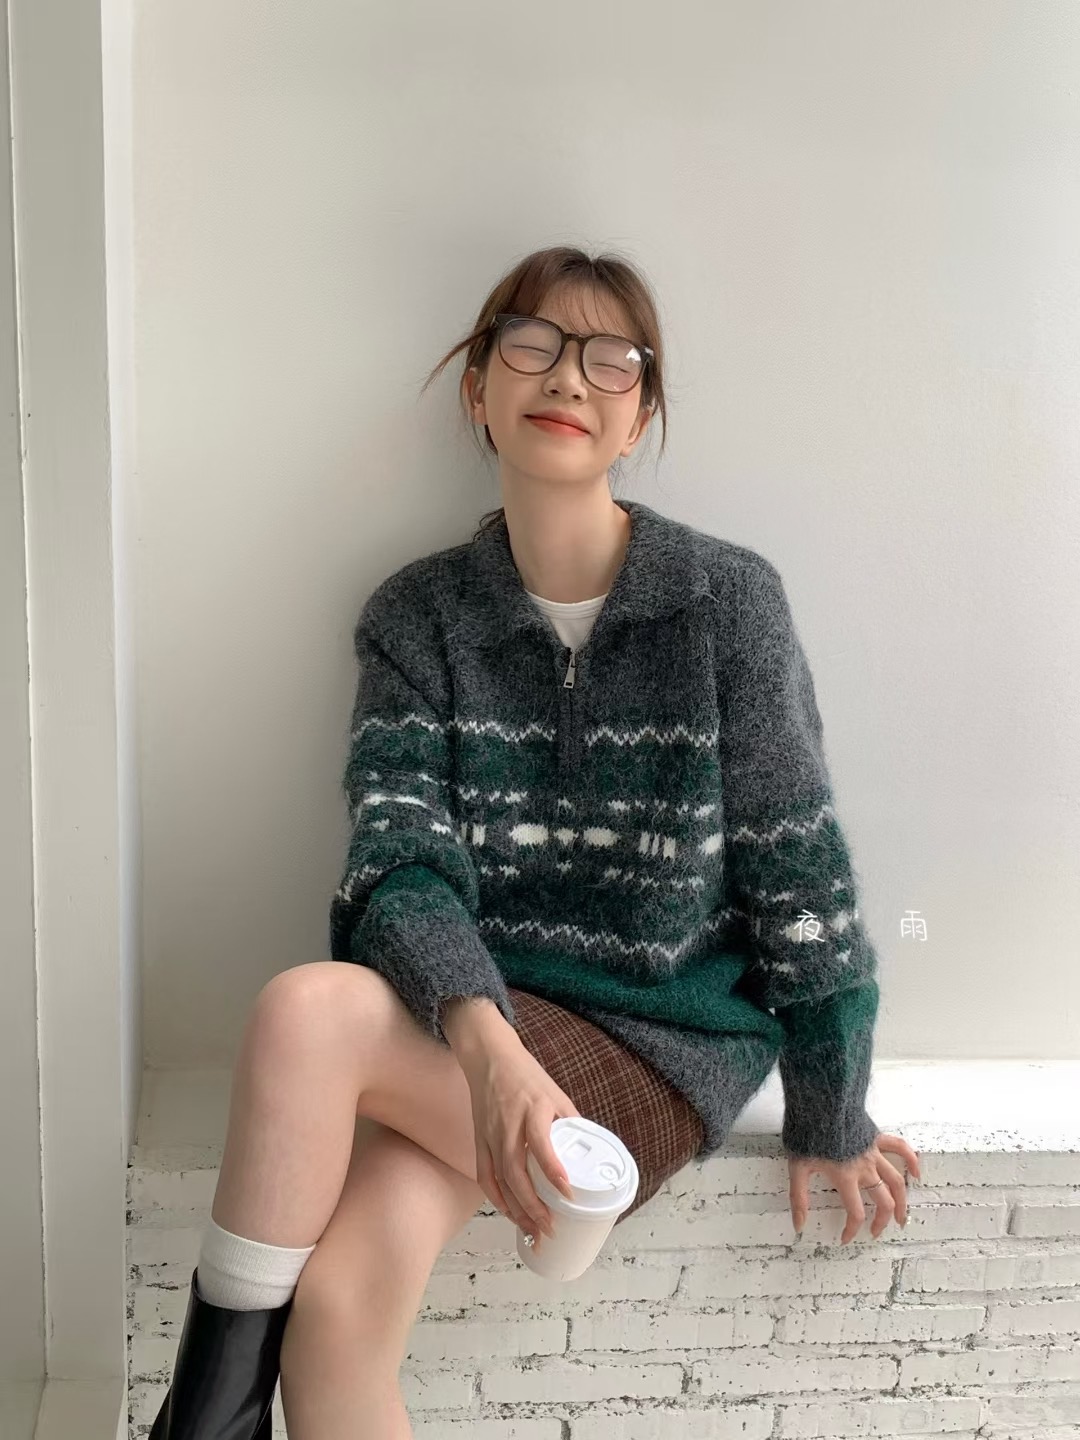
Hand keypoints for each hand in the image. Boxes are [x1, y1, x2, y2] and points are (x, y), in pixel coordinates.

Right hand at [456, 1031, 580, 1248]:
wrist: (489, 1059)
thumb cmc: (527, 1076)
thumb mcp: (557, 1093)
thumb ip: (570, 1122)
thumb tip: (588, 1152)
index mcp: (533, 1109)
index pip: (541, 1143)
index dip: (553, 1170)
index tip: (568, 1193)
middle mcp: (509, 1124)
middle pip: (516, 1171)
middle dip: (532, 1205)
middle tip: (550, 1227)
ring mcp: (490, 1134)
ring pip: (499, 1179)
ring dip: (516, 1209)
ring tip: (533, 1230)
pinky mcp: (478, 1140)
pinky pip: (484, 1175)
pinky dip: (496, 1198)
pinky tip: (509, 1214)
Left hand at [789, 1132, 921, 1243]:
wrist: (819, 1101)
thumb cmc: (807, 1132)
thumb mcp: (797, 1166)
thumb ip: (799, 1197)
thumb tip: (799, 1225)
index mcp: (845, 1177)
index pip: (855, 1213)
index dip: (851, 1230)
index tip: (845, 1239)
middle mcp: (864, 1168)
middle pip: (882, 1201)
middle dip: (881, 1221)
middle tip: (875, 1232)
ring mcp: (873, 1152)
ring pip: (896, 1181)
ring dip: (901, 1201)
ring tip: (901, 1216)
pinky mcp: (876, 1137)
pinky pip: (900, 1147)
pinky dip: (912, 1160)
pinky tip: (916, 1173)